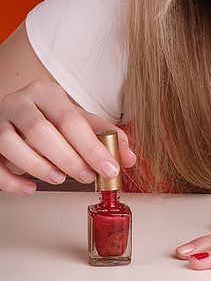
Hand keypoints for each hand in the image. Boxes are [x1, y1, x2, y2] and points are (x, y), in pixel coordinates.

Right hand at [0, 80, 135, 193]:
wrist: (19, 111)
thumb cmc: (51, 117)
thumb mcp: (78, 119)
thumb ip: (104, 135)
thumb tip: (129, 157)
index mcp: (47, 92)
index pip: (71, 120)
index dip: (92, 147)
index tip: (109, 168)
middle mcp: (20, 102)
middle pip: (41, 131)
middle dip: (68, 159)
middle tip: (87, 177)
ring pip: (12, 144)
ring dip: (39, 167)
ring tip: (60, 179)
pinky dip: (12, 181)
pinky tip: (31, 188)